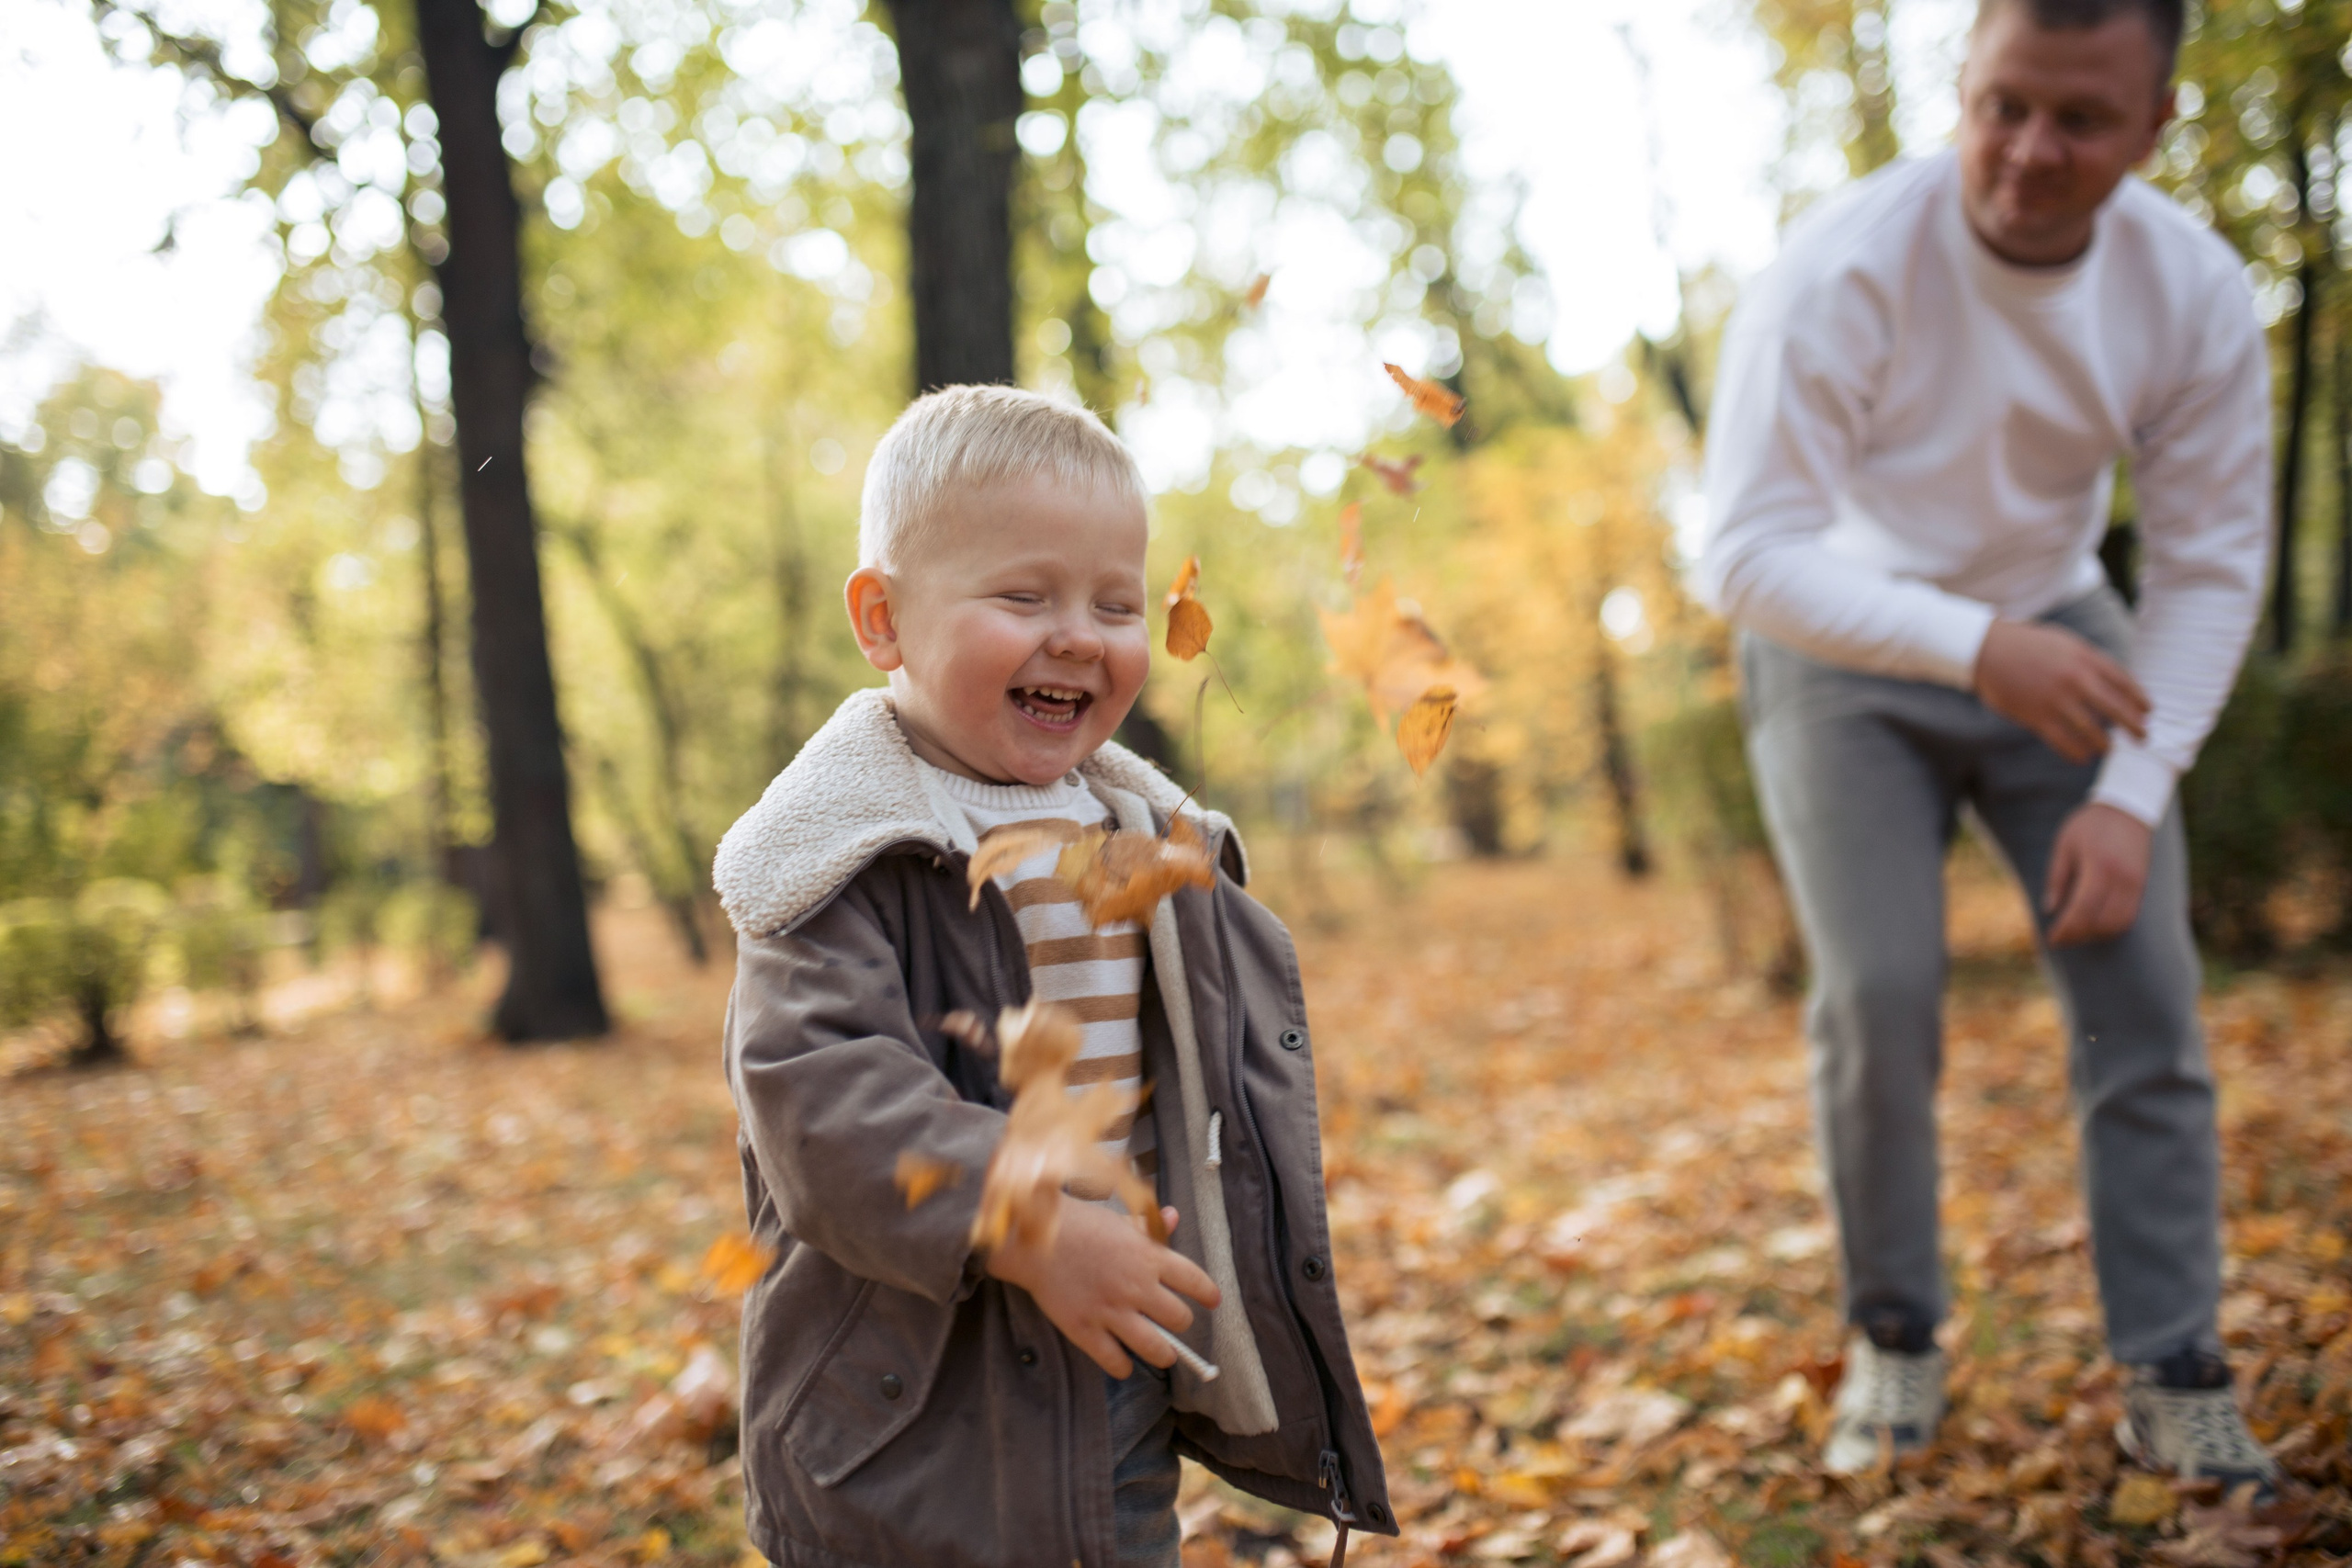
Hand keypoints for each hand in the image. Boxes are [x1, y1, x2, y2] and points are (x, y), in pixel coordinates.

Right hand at [984, 1199, 1219, 1377]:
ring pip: (1156, 1349)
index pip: (1195, 1281)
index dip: (1208, 1295)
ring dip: (1164, 1355)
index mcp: (1149, 1257)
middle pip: (1180, 1320)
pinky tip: (1122, 1362)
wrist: (1034, 1238)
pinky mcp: (1085, 1330)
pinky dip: (1123, 1368)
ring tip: (1162, 1354)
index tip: (1212, 1302)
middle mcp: (1136, 1287)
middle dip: (1180, 1324)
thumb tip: (1174, 1218)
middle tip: (1173, 1324)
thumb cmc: (1078, 1224)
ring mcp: (1111, 1311)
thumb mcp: (1119, 1219)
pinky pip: (1115, 1363)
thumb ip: (1149, 1226)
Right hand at [1973, 620, 2149, 763]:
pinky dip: (2076, 752)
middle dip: (2133, 726)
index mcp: (2085, 658)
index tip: (2148, 711)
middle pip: (2115, 709)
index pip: (2123, 682)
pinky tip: (2083, 757)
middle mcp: (2076, 679)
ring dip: (2105, 743)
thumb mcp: (2065, 643)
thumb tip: (2111, 682)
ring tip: (2109, 749)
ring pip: (2093, 730)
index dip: (2139, 700)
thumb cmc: (2027, 645)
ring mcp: (2057, 699)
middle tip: (2143, 737)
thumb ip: (2089, 661)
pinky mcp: (2037, 716)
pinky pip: (2064, 741)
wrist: (1988, 649)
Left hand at [2044, 803, 2153, 945]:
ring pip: (2118, 923)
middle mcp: (2122, 877)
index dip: (2067, 928)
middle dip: (2078, 935)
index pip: (2083, 909)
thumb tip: (2049, 909)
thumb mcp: (2064, 845)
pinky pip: (2129, 916)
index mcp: (2099, 865)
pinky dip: (2112, 926)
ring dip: (2096, 934)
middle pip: (2101, 921)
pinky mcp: (2142, 885)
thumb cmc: (2090, 824)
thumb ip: (2056, 878)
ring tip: (2076, 933)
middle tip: (2061, 938)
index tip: (2052, 938)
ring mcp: (2136, 882)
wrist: (2127, 808)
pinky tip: (2095, 924)